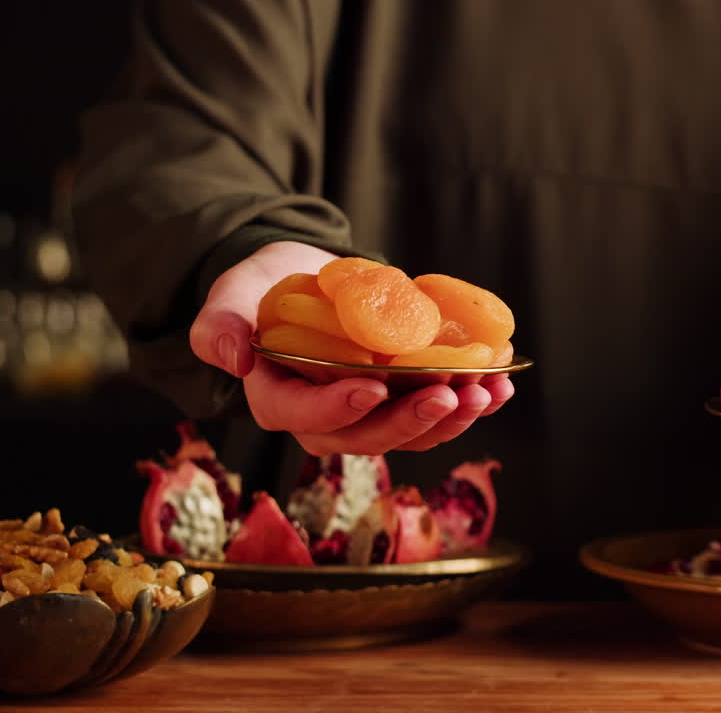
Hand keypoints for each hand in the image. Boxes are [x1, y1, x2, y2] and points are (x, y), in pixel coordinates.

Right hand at [188, 241, 513, 454]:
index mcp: (278, 401)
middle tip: (451, 393)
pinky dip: (471, 402)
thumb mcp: (231, 296)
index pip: (306, 416)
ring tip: (488, 390)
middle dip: (413, 420)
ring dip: (454, 417)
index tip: (373, 387)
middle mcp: (325, 421)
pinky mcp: (401, 403)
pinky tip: (501, 384)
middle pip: (370, 436)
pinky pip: (437, 414)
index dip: (340, 407)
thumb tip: (233, 358)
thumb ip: (219, 325)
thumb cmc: (261, 292)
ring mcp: (368, 417)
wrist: (302, 283)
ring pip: (412, 433)